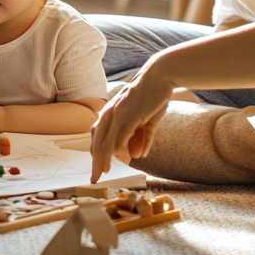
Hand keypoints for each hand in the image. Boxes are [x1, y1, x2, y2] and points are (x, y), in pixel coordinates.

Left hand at [89, 63, 175, 181]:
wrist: (160, 75)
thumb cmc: (153, 96)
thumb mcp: (145, 120)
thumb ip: (140, 138)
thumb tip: (136, 156)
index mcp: (110, 112)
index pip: (97, 137)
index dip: (96, 154)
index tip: (96, 170)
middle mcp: (109, 113)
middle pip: (97, 142)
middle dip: (95, 162)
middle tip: (94, 178)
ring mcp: (117, 115)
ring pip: (105, 143)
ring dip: (103, 160)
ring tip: (104, 173)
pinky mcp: (128, 116)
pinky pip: (120, 138)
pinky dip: (118, 151)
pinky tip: (118, 161)